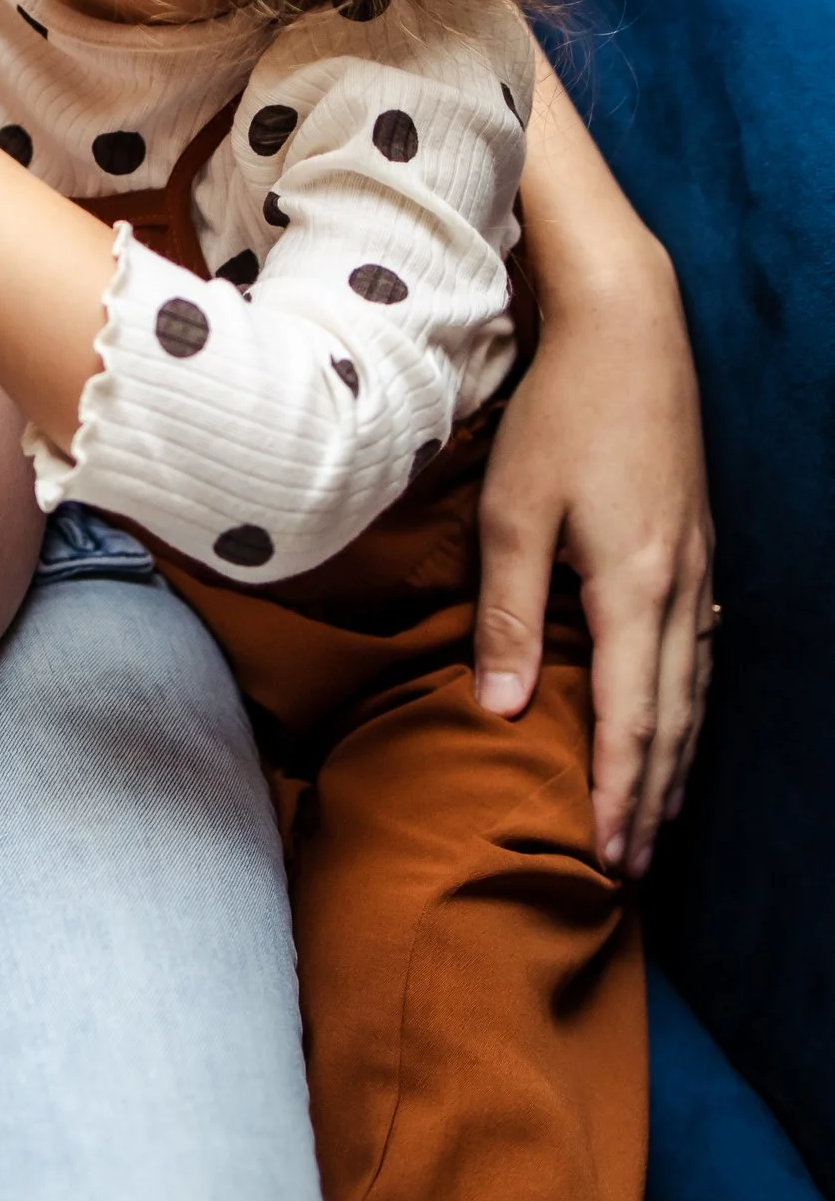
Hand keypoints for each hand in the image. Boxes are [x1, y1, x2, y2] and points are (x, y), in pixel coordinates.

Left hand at [475, 231, 714, 879]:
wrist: (628, 333)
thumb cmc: (559, 417)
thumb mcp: (513, 513)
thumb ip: (509, 612)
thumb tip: (505, 707)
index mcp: (636, 589)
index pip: (633, 718)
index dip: (620, 791)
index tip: (608, 855)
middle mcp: (681, 590)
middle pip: (674, 719)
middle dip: (654, 797)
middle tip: (634, 867)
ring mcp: (695, 568)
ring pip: (692, 688)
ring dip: (672, 758)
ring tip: (653, 817)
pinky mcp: (691, 547)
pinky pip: (695, 649)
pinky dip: (682, 702)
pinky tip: (671, 718)